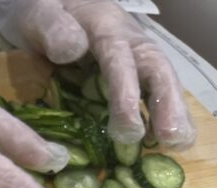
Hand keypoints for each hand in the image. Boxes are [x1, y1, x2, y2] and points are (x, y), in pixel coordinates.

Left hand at [0, 0, 195, 147]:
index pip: (120, 59)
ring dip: (171, 112)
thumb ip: (53, 28)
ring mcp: (131, 57)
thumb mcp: (38, 14)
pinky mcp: (127, 71)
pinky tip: (165, 143)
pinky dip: (159, 114)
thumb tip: (73, 50)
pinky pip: (149, 91)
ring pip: (160, 81)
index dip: (127, 93)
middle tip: (171, 139)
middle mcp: (127, 41)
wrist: (42, 7)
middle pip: (155, 69)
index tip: (129, 126)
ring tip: (179, 145)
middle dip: (165, 104)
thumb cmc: (38, 11)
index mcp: (105, 27)